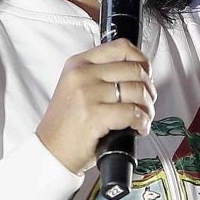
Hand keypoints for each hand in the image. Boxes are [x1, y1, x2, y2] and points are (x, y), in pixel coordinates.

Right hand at [36, 40, 156, 173]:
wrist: (50, 151)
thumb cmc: (67, 124)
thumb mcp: (76, 87)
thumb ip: (101, 75)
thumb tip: (138, 73)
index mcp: (79, 63)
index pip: (121, 47)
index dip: (141, 60)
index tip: (147, 74)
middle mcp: (82, 74)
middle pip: (133, 69)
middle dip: (149, 87)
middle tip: (148, 101)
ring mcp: (87, 94)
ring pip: (136, 91)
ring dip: (148, 107)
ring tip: (144, 117)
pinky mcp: (94, 115)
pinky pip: (132, 113)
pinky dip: (142, 122)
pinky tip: (139, 128)